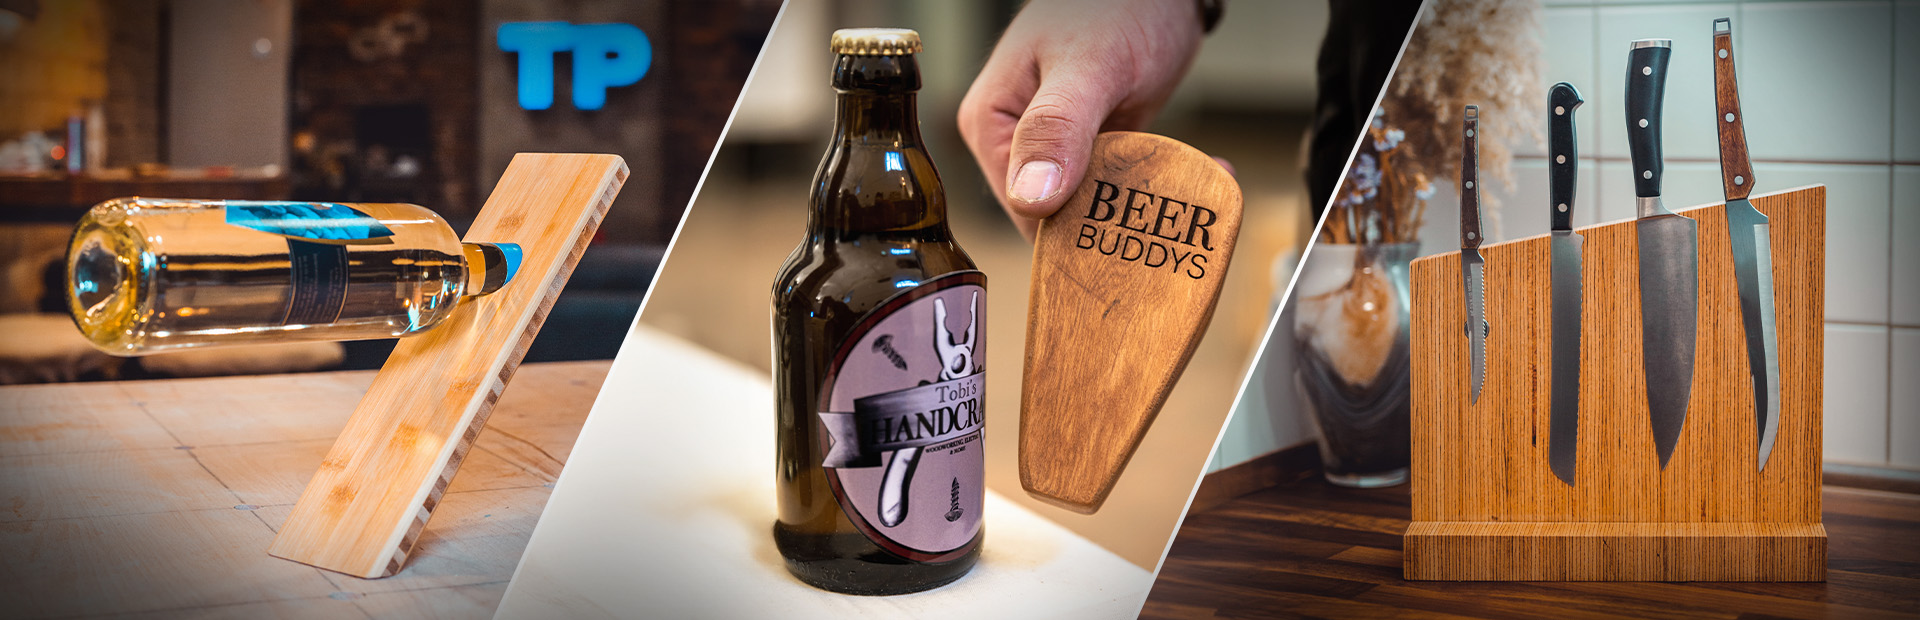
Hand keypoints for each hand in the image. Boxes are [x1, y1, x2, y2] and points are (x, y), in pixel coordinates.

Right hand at [957, 0, 1206, 239]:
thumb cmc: (1116, 7)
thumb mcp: (1089, 66)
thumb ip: (1057, 126)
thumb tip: (1031, 198)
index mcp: (993, 126)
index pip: (1024, 212)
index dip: (1075, 231)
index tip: (1128, 229)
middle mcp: (1015, 143)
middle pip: (1061, 215)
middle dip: (1117, 216)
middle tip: (1175, 211)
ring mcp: (1056, 145)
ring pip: (1097, 203)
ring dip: (1147, 201)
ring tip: (1198, 186)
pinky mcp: (1093, 143)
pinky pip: (1120, 180)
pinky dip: (1159, 180)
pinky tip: (1203, 169)